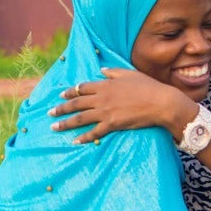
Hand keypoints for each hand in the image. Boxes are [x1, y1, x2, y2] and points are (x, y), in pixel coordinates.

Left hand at [48, 68, 195, 144]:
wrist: (160, 102)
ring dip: (65, 123)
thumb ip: (113, 72)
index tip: (61, 95)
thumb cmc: (148, 86)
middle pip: (76, 103)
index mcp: (105, 84)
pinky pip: (94, 132)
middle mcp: (102, 98)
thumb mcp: (129, 73)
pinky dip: (84, 137)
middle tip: (49, 112)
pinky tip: (74, 141)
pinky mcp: (112, 124)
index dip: (70, 91)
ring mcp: (106, 112)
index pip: (82, 87)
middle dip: (61, 108)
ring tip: (54, 127)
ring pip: (81, 118)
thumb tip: (101, 69)